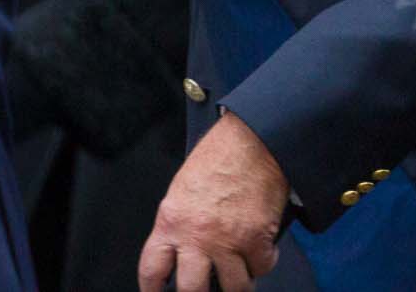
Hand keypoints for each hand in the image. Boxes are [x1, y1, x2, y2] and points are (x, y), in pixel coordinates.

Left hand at [137, 112, 287, 291]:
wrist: (254, 138)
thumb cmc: (220, 155)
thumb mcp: (183, 189)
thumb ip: (179, 223)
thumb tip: (182, 249)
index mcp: (172, 222)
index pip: (152, 271)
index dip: (153, 291)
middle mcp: (197, 236)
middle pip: (191, 290)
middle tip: (205, 290)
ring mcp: (228, 239)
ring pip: (232, 287)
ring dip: (236, 286)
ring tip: (238, 281)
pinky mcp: (258, 237)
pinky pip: (261, 267)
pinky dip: (263, 264)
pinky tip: (261, 254)